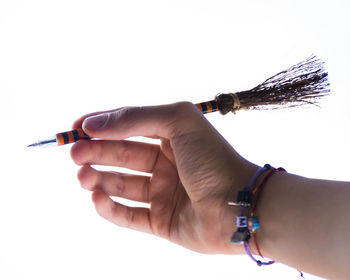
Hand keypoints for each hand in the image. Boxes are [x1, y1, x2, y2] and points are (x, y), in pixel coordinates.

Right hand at [71, 102, 256, 253]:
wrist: (238, 204)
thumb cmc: (212, 159)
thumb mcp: (177, 121)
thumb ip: (137, 117)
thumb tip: (95, 123)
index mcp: (171, 138)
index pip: (130, 128)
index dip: (103, 126)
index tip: (77, 127)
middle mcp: (166, 164)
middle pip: (121, 156)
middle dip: (95, 153)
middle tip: (75, 154)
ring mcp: (162, 194)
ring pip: (121, 185)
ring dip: (97, 179)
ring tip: (83, 176)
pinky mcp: (161, 221)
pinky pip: (128, 215)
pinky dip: (109, 207)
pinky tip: (97, 197)